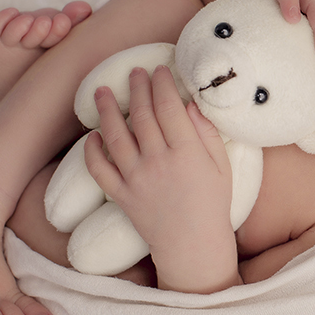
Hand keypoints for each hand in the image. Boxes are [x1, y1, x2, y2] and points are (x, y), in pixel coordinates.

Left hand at [84, 65, 240, 292]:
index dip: (162, 84)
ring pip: (116, 136)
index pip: (169, 107)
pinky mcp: (122, 196)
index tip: (158, 69)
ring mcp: (137, 179)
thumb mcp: (222, 166)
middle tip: (134, 72)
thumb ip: (206, 133)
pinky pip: (100, 170)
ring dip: (107, 110)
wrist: (193, 245)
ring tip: (102, 91)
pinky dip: (92, 151)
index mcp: (187, 153)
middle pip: (142, 115)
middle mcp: (159, 162)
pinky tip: (93, 135)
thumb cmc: (213, 204)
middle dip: (137, 88)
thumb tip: (189, 103)